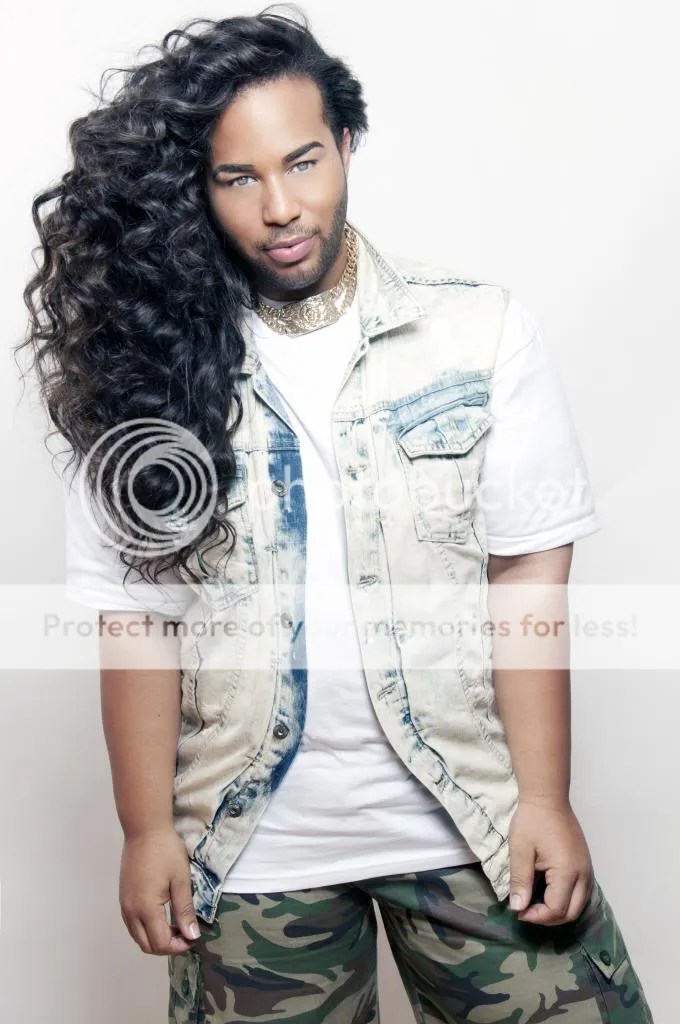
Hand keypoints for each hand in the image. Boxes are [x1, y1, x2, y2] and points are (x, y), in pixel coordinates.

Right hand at [119, 826, 201, 954]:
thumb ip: (185, 910)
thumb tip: (192, 936)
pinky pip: (132, 924)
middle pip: (146, 945)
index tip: (194, 937)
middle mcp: (131, 912)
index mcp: (146, 909)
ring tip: (176, 925)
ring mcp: (124, 905)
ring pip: (138, 936)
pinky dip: (146, 929)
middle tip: (186, 934)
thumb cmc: (166, 851)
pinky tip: (162, 916)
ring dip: (156, 938)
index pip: (161, 943)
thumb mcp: (181, 880)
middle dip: (167, 946)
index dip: (179, 946)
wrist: (144, 829)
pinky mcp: (123, 897)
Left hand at [507, 798, 593, 926]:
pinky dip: (566, 900)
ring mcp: (587, 869)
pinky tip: (548, 892)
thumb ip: (520, 880)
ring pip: (579, 904)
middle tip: (527, 911)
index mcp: (567, 871)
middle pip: (572, 913)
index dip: (537, 916)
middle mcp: (583, 874)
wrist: (548, 797)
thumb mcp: (520, 850)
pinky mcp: (585, 864)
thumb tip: (518, 908)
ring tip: (536, 904)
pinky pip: (581, 892)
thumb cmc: (532, 821)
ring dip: (559, 910)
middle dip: (549, 918)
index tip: (518, 911)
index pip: (556, 909)